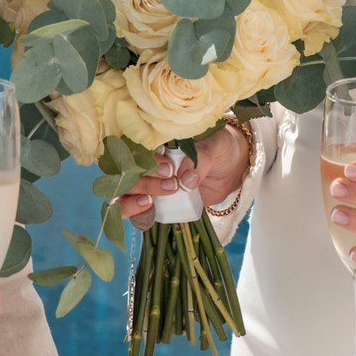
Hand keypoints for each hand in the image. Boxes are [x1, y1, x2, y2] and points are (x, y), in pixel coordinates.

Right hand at [115, 126, 249, 222]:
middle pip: (128, 174)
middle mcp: (148, 161)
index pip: (139, 149)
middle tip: (171, 186)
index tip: (169, 169)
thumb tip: (186, 180)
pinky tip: (147, 212)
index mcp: (157, 141)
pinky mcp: (156, 201)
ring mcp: (149, 182)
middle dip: (143, 183)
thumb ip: (201, 159)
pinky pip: (135, 210)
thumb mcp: (215, 146)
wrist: (230, 168)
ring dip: (130, 201)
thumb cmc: (220, 149)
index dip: (148, 162)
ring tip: (149, 203)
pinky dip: (135, 214)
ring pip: (124, 193)